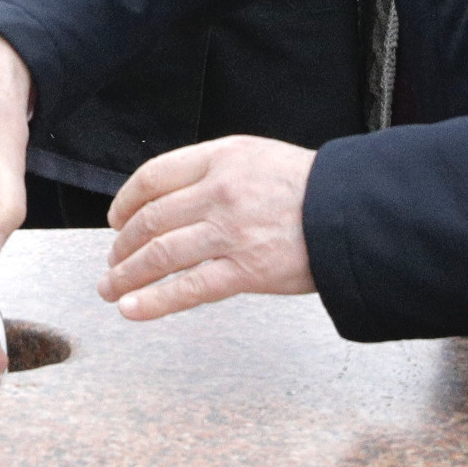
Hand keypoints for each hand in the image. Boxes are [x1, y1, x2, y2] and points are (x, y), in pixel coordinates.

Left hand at [101, 136, 317, 319]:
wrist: (356, 212)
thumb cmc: (311, 188)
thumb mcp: (258, 158)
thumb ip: (215, 172)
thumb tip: (171, 199)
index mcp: (221, 157)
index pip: (153, 177)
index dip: (126, 202)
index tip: (115, 220)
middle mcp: (220, 191)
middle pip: (150, 219)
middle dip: (122, 246)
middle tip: (112, 262)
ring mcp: (231, 232)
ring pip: (161, 254)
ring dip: (127, 275)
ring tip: (111, 289)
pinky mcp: (247, 270)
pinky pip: (189, 288)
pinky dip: (154, 301)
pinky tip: (132, 309)